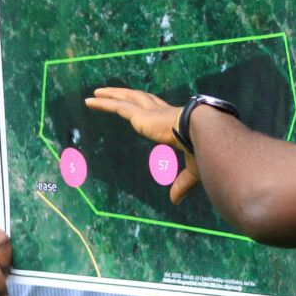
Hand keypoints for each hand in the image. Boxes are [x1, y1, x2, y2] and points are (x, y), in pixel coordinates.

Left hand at [85, 87, 201, 204]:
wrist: (206, 133)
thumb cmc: (205, 150)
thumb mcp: (192, 169)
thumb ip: (181, 184)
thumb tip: (174, 201)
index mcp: (176, 122)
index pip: (160, 111)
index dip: (151, 107)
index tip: (145, 106)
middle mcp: (162, 112)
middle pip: (140, 99)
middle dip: (127, 95)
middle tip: (113, 93)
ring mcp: (150, 113)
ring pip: (126, 100)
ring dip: (111, 95)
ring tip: (95, 93)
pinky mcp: (141, 117)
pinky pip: (117, 107)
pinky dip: (103, 103)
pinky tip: (90, 101)